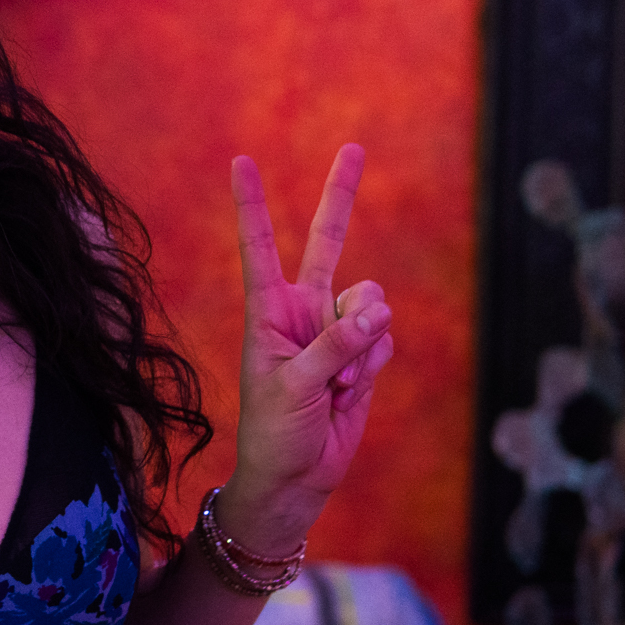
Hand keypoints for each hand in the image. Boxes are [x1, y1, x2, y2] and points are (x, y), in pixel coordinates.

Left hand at [221, 144, 394, 550]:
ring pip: (372, 304)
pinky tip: (349, 393)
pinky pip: (383, 341)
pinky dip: (372, 367)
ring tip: (334, 383)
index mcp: (267, 309)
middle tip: (354, 146)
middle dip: (341, 195)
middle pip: (327, 242)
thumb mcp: (293, 387)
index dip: (253, 204)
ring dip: (361, 345)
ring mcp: (335, 329)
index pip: (260, 246)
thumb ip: (334, 346)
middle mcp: (302, 310)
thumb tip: (378, 311)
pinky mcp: (363, 354)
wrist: (295, 477)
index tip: (241, 160)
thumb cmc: (273, 431)